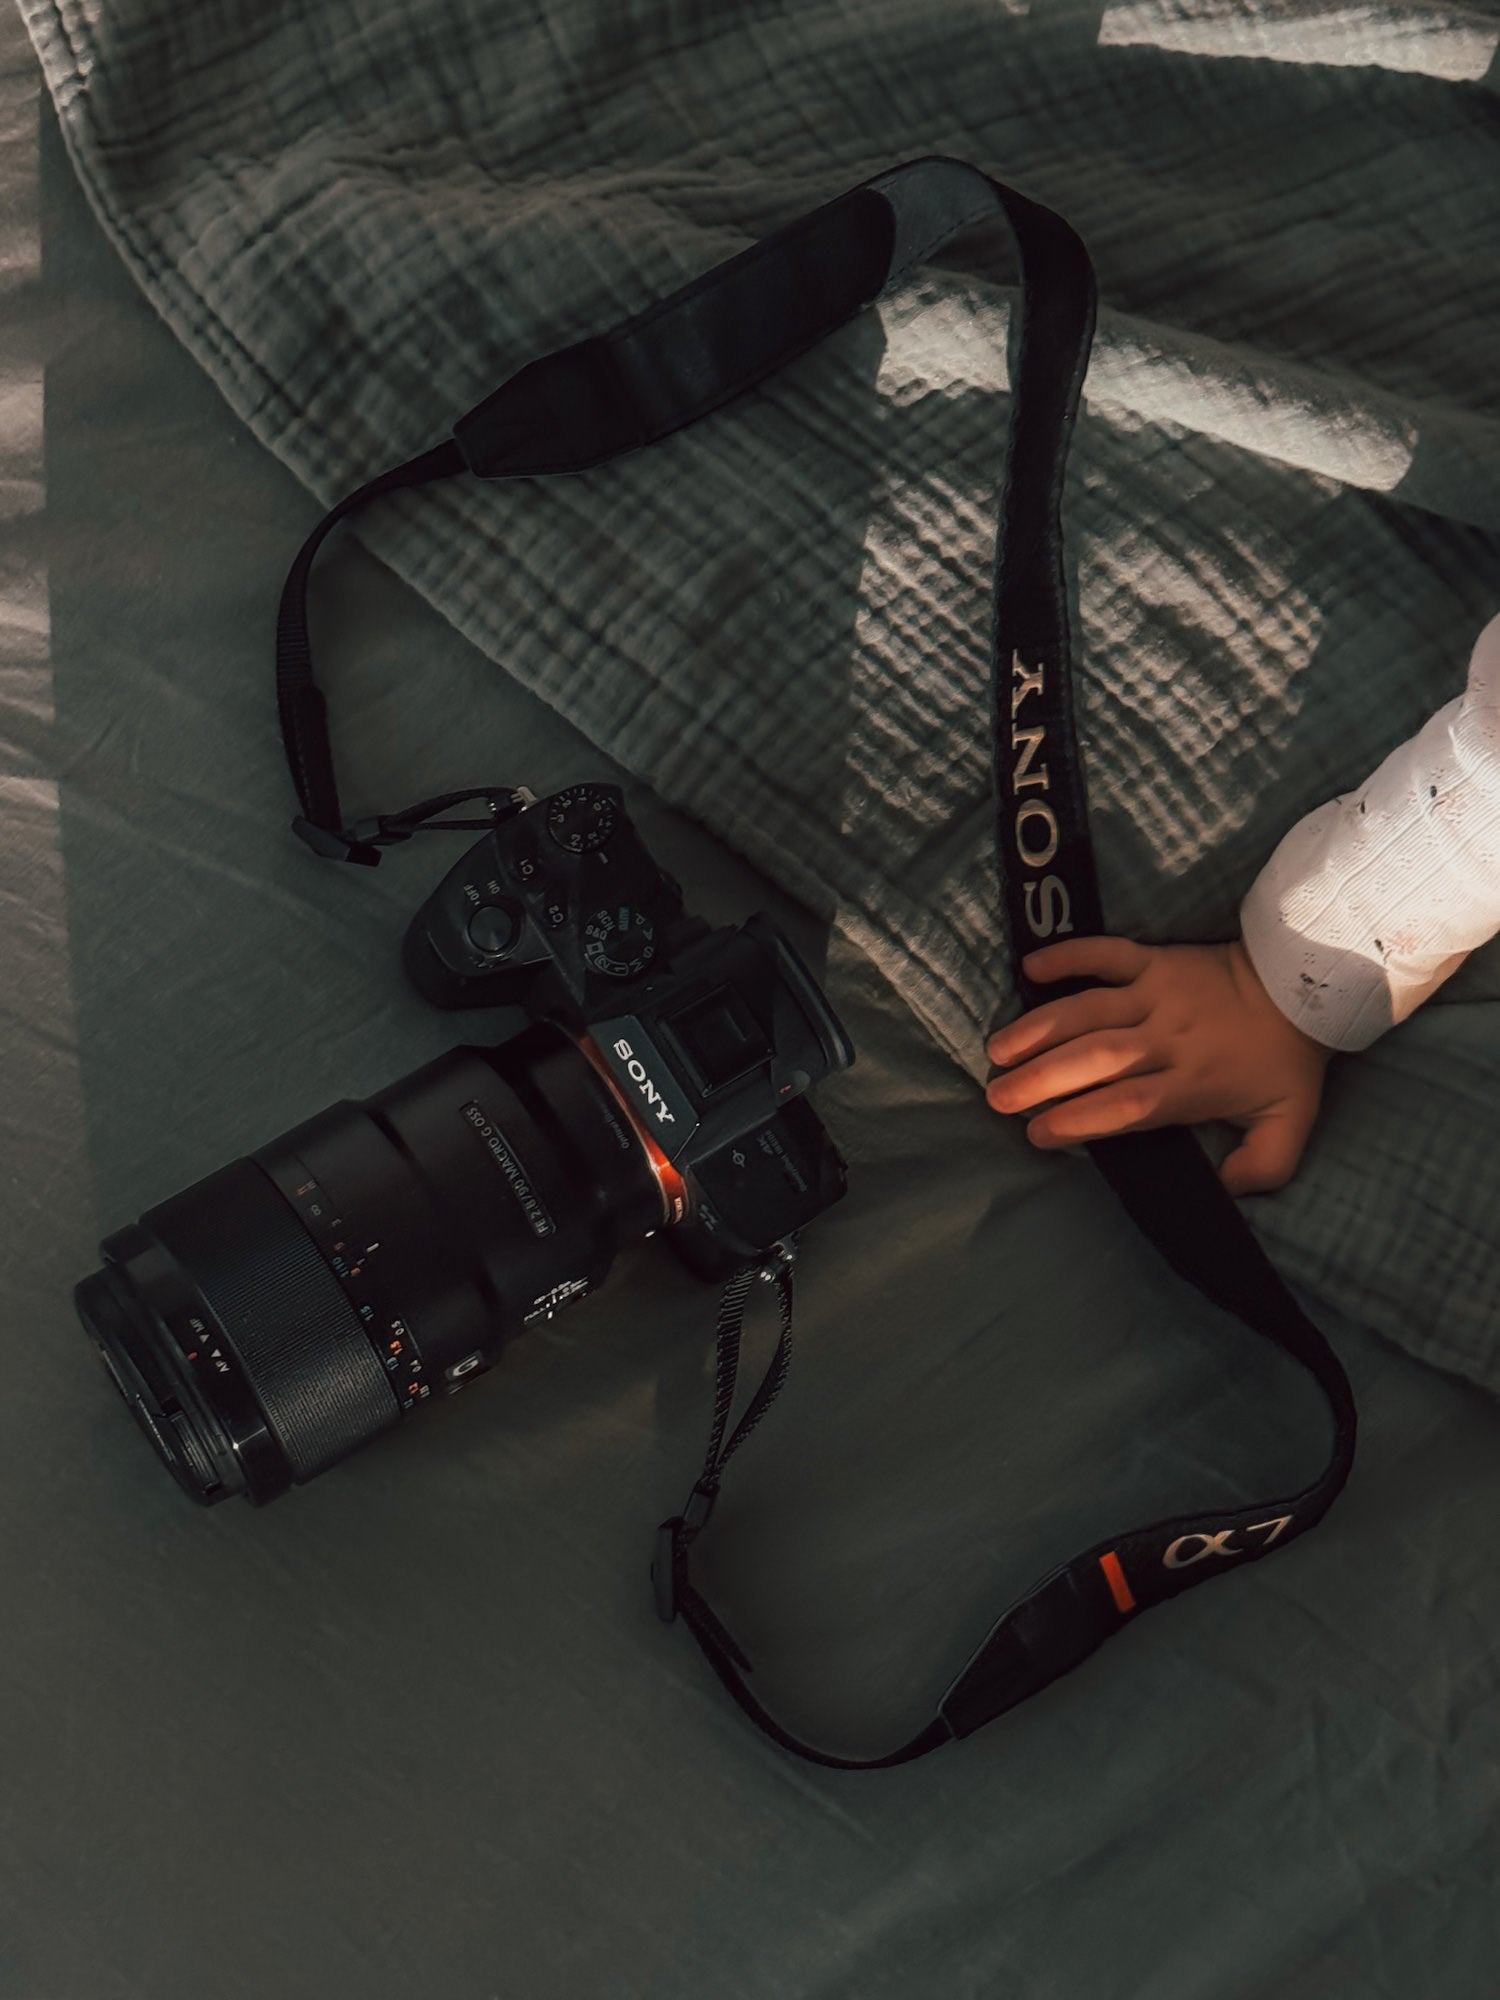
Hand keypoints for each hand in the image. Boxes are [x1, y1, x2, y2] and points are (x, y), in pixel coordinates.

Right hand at [984, 934, 1336, 1196]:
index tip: (1037, 1134)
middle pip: (1095, 1060)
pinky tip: (1029, 968)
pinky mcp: (1155, 960)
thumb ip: (1261, 1167)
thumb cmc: (1286, 1059)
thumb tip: (1224, 1191)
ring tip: (996, 1052)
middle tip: (998, 1098)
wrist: (1306, 984)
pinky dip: (1069, 956)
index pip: (1126, 1106)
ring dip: (1038, 1029)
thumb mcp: (1288, 1124)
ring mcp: (1158, 994)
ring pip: (1087, 1011)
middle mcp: (1167, 1038)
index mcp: (1192, 1083)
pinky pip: (1106, 953)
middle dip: (1041, 1080)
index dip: (1078, 1120)